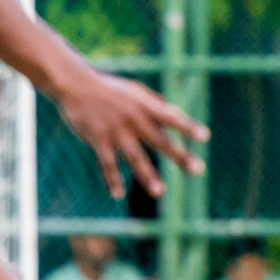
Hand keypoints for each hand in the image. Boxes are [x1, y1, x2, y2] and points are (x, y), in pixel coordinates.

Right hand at [55, 69, 209, 198]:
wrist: (74, 85)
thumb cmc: (110, 89)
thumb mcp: (136, 92)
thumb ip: (157, 104)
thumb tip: (178, 115)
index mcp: (145, 107)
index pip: (171, 118)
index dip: (187, 127)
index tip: (205, 137)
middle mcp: (133, 119)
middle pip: (160, 141)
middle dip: (179, 156)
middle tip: (197, 170)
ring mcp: (115, 131)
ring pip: (134, 156)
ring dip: (147, 175)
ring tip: (159, 192)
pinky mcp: (97, 139)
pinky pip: (106, 163)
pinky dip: (111, 179)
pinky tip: (117, 195)